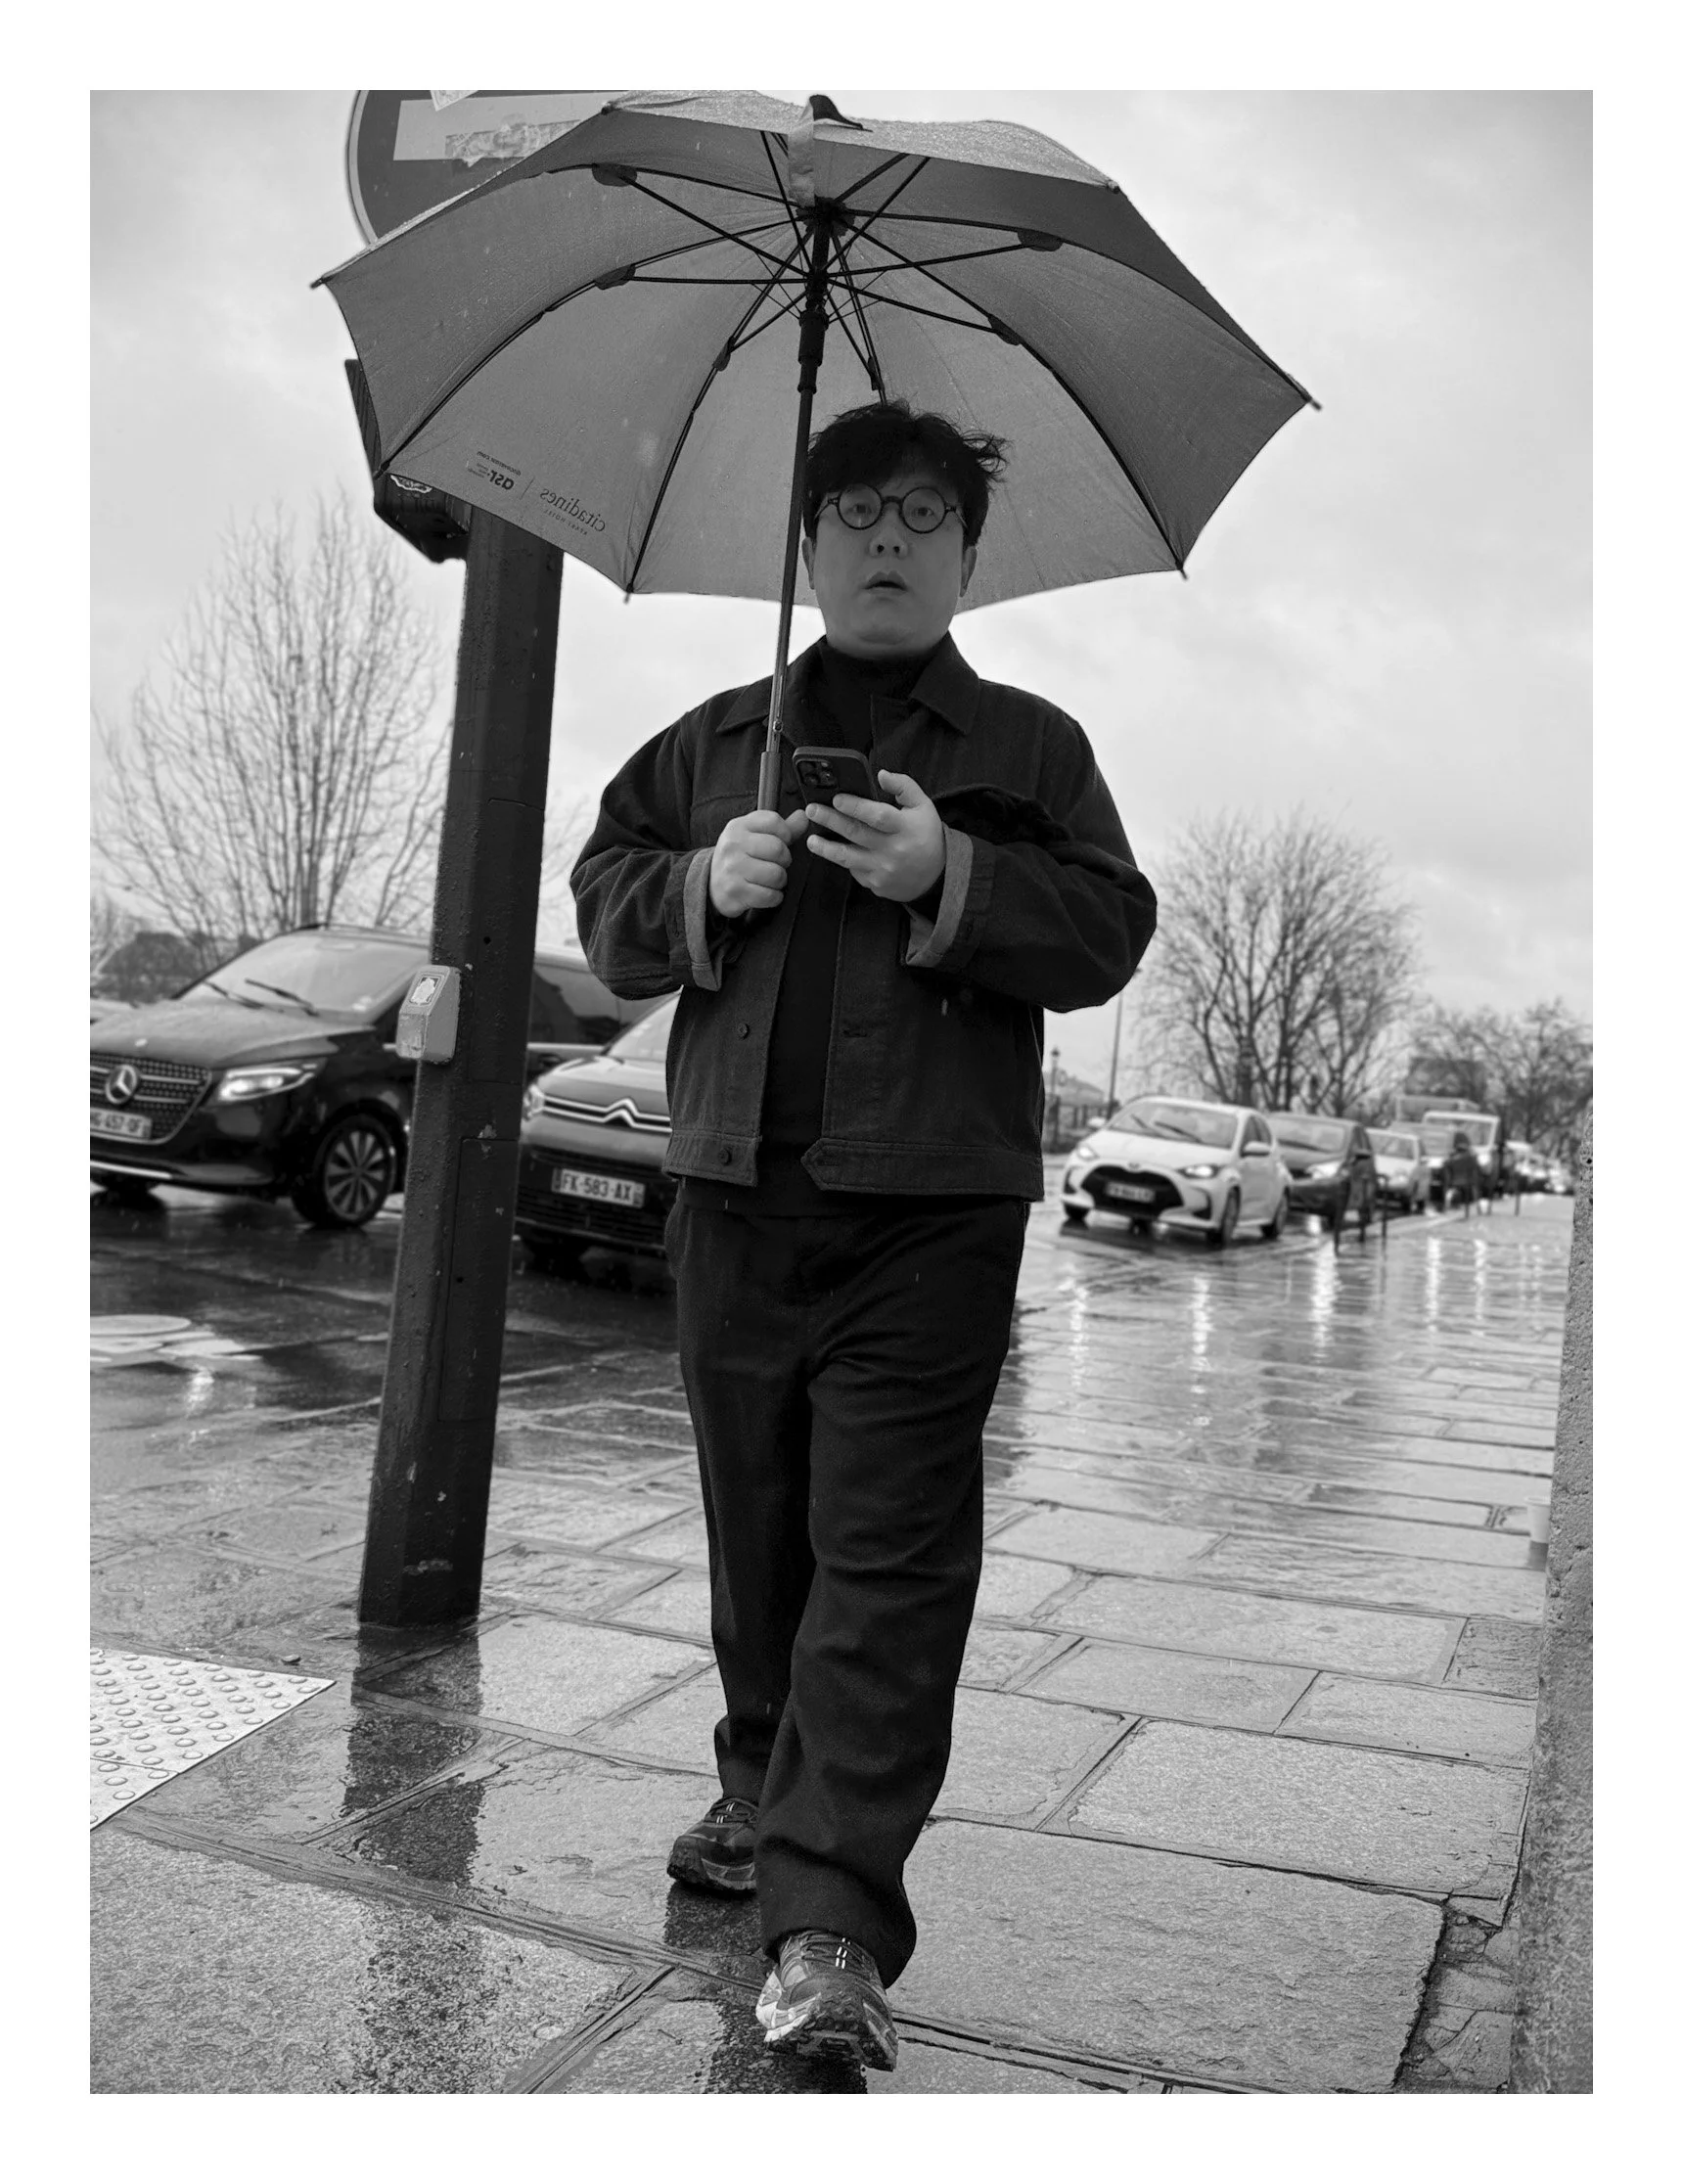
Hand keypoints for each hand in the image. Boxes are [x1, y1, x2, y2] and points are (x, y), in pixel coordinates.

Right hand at [708, 807, 810, 916]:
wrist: (711, 883)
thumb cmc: (740, 857)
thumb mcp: (755, 836)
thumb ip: (782, 828)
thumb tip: (804, 816)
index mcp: (738, 826)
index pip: (773, 821)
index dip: (786, 834)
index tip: (782, 842)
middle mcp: (733, 845)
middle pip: (778, 849)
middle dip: (785, 860)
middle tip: (777, 865)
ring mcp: (732, 868)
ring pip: (776, 874)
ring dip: (780, 881)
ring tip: (770, 880)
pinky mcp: (735, 891)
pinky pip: (770, 896)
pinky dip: (774, 897)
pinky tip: (766, 893)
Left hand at [804, 770, 945, 902]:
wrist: (937, 875)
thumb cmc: (926, 834)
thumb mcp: (923, 806)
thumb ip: (903, 786)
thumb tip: (881, 774)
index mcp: (906, 827)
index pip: (877, 816)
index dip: (856, 807)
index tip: (837, 798)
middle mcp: (893, 850)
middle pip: (856, 834)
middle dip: (830, 820)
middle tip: (811, 810)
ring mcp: (883, 870)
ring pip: (848, 858)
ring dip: (826, 848)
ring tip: (811, 839)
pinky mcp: (876, 884)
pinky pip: (854, 871)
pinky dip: (843, 860)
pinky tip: (833, 851)